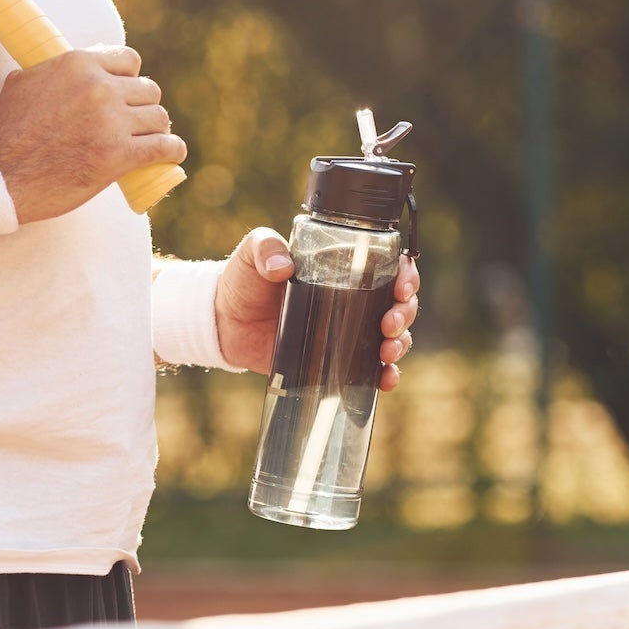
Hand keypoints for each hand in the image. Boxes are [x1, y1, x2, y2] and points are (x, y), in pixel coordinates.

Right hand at [0, 45, 186, 224]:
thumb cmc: (5, 133)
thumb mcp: (23, 83)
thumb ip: (52, 71)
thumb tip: (64, 68)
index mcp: (77, 63)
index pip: (128, 60)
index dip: (130, 79)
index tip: (127, 94)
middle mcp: (99, 87)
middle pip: (148, 89)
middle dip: (143, 106)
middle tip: (136, 123)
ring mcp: (111, 121)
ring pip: (159, 117)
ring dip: (156, 130)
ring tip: (149, 141)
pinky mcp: (119, 155)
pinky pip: (165, 147)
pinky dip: (172, 151)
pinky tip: (171, 155)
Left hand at [216, 227, 421, 390]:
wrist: (222, 322)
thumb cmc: (242, 279)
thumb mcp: (252, 253)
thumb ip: (265, 249)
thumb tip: (282, 267)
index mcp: (343, 267)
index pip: (389, 266)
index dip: (406, 276)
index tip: (402, 288)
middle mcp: (352, 298)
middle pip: (398, 304)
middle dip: (404, 314)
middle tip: (389, 324)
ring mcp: (345, 331)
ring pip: (391, 337)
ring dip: (400, 344)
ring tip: (387, 351)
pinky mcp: (334, 360)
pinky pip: (369, 369)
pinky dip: (384, 375)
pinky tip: (385, 379)